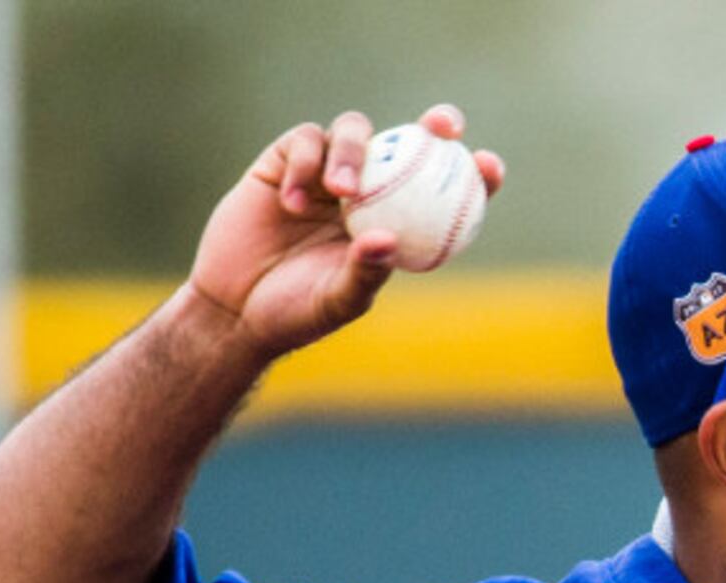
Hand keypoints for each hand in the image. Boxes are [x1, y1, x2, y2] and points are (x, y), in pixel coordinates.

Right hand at [186, 104, 505, 359]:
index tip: (490, 166)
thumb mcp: (338, 300)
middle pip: (407, 143)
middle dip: (433, 126)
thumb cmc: (296, 313)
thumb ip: (366, 272)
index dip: (473, 174)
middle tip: (443, 127)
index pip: (443, 191)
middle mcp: (368, 192)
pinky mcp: (284, 162)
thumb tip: (390, 240)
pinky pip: (304, 142)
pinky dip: (305, 165)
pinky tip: (294, 202)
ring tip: (342, 193)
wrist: (235, 308)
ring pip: (355, 133)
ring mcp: (326, 173)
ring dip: (355, 154)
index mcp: (396, 224)